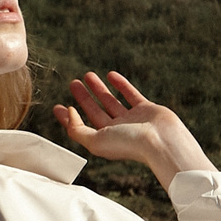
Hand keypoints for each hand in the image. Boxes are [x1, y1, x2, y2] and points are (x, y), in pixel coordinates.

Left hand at [53, 71, 216, 188]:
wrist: (162, 142)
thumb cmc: (130, 145)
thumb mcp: (95, 141)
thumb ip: (77, 129)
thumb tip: (69, 112)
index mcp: (104, 141)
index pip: (82, 128)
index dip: (69, 118)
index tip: (58, 106)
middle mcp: (117, 131)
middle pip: (95, 112)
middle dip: (83, 98)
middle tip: (73, 83)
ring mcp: (133, 120)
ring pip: (111, 101)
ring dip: (99, 89)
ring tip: (88, 75)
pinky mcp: (146, 109)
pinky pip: (130, 94)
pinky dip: (121, 84)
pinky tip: (111, 75)